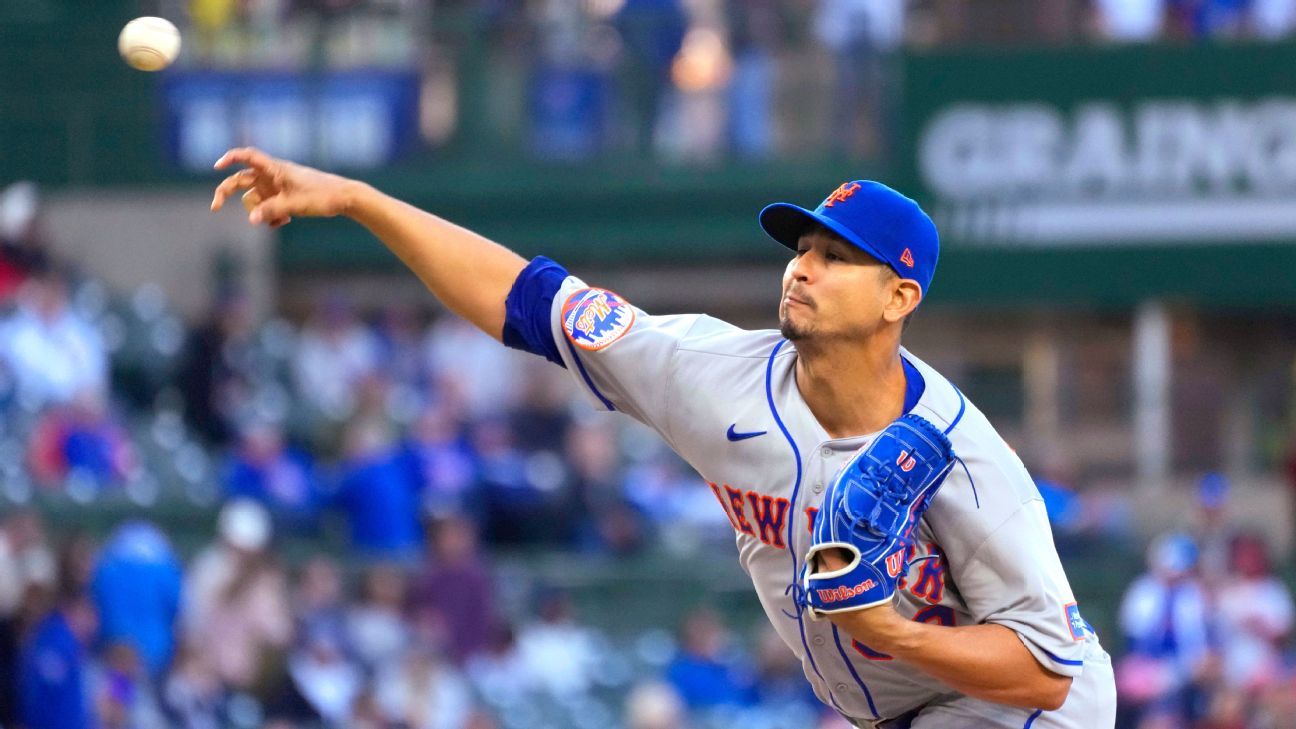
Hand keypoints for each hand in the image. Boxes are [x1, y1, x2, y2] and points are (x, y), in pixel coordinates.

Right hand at [210, 147, 361, 226]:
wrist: (344, 198)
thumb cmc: (322, 196)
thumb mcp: (295, 205)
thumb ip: (272, 211)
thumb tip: (251, 220)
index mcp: (275, 168)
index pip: (247, 156)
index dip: (230, 158)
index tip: (217, 167)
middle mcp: (273, 175)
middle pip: (241, 181)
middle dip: (227, 193)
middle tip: (215, 208)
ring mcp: (278, 186)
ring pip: (255, 199)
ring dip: (260, 212)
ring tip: (281, 220)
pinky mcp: (284, 197)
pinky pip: (268, 206)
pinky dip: (271, 215)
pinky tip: (285, 221)